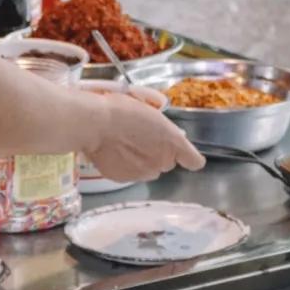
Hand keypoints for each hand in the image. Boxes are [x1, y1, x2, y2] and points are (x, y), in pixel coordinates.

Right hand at [79, 87, 203, 182]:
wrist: (95, 124)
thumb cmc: (122, 110)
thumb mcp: (150, 111)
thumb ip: (164, 129)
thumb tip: (169, 135)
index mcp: (173, 143)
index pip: (194, 161)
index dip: (187, 156)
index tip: (180, 152)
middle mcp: (162, 162)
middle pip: (167, 163)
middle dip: (158, 153)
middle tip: (141, 138)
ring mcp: (143, 173)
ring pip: (149, 170)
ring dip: (142, 161)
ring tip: (125, 145)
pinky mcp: (125, 180)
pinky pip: (130, 174)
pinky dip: (125, 166)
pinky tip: (114, 152)